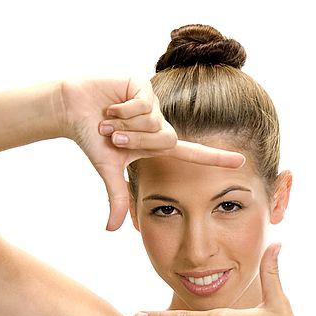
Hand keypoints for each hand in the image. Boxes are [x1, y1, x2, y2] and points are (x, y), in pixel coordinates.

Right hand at [59, 77, 245, 230]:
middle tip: (111, 135)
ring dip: (124, 124)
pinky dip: (121, 110)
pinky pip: (142, 105)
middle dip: (134, 140)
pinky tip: (110, 105)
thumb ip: (118, 198)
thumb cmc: (92, 138)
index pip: (194, 154)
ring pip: (153, 121)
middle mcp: (160, 123)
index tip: (242, 162)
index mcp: (157, 144)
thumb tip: (112, 230)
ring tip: (108, 119)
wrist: (73, 108)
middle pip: (166, 140)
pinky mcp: (144, 85)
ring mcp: (154, 103)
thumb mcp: (108, 170)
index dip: (217, 159)